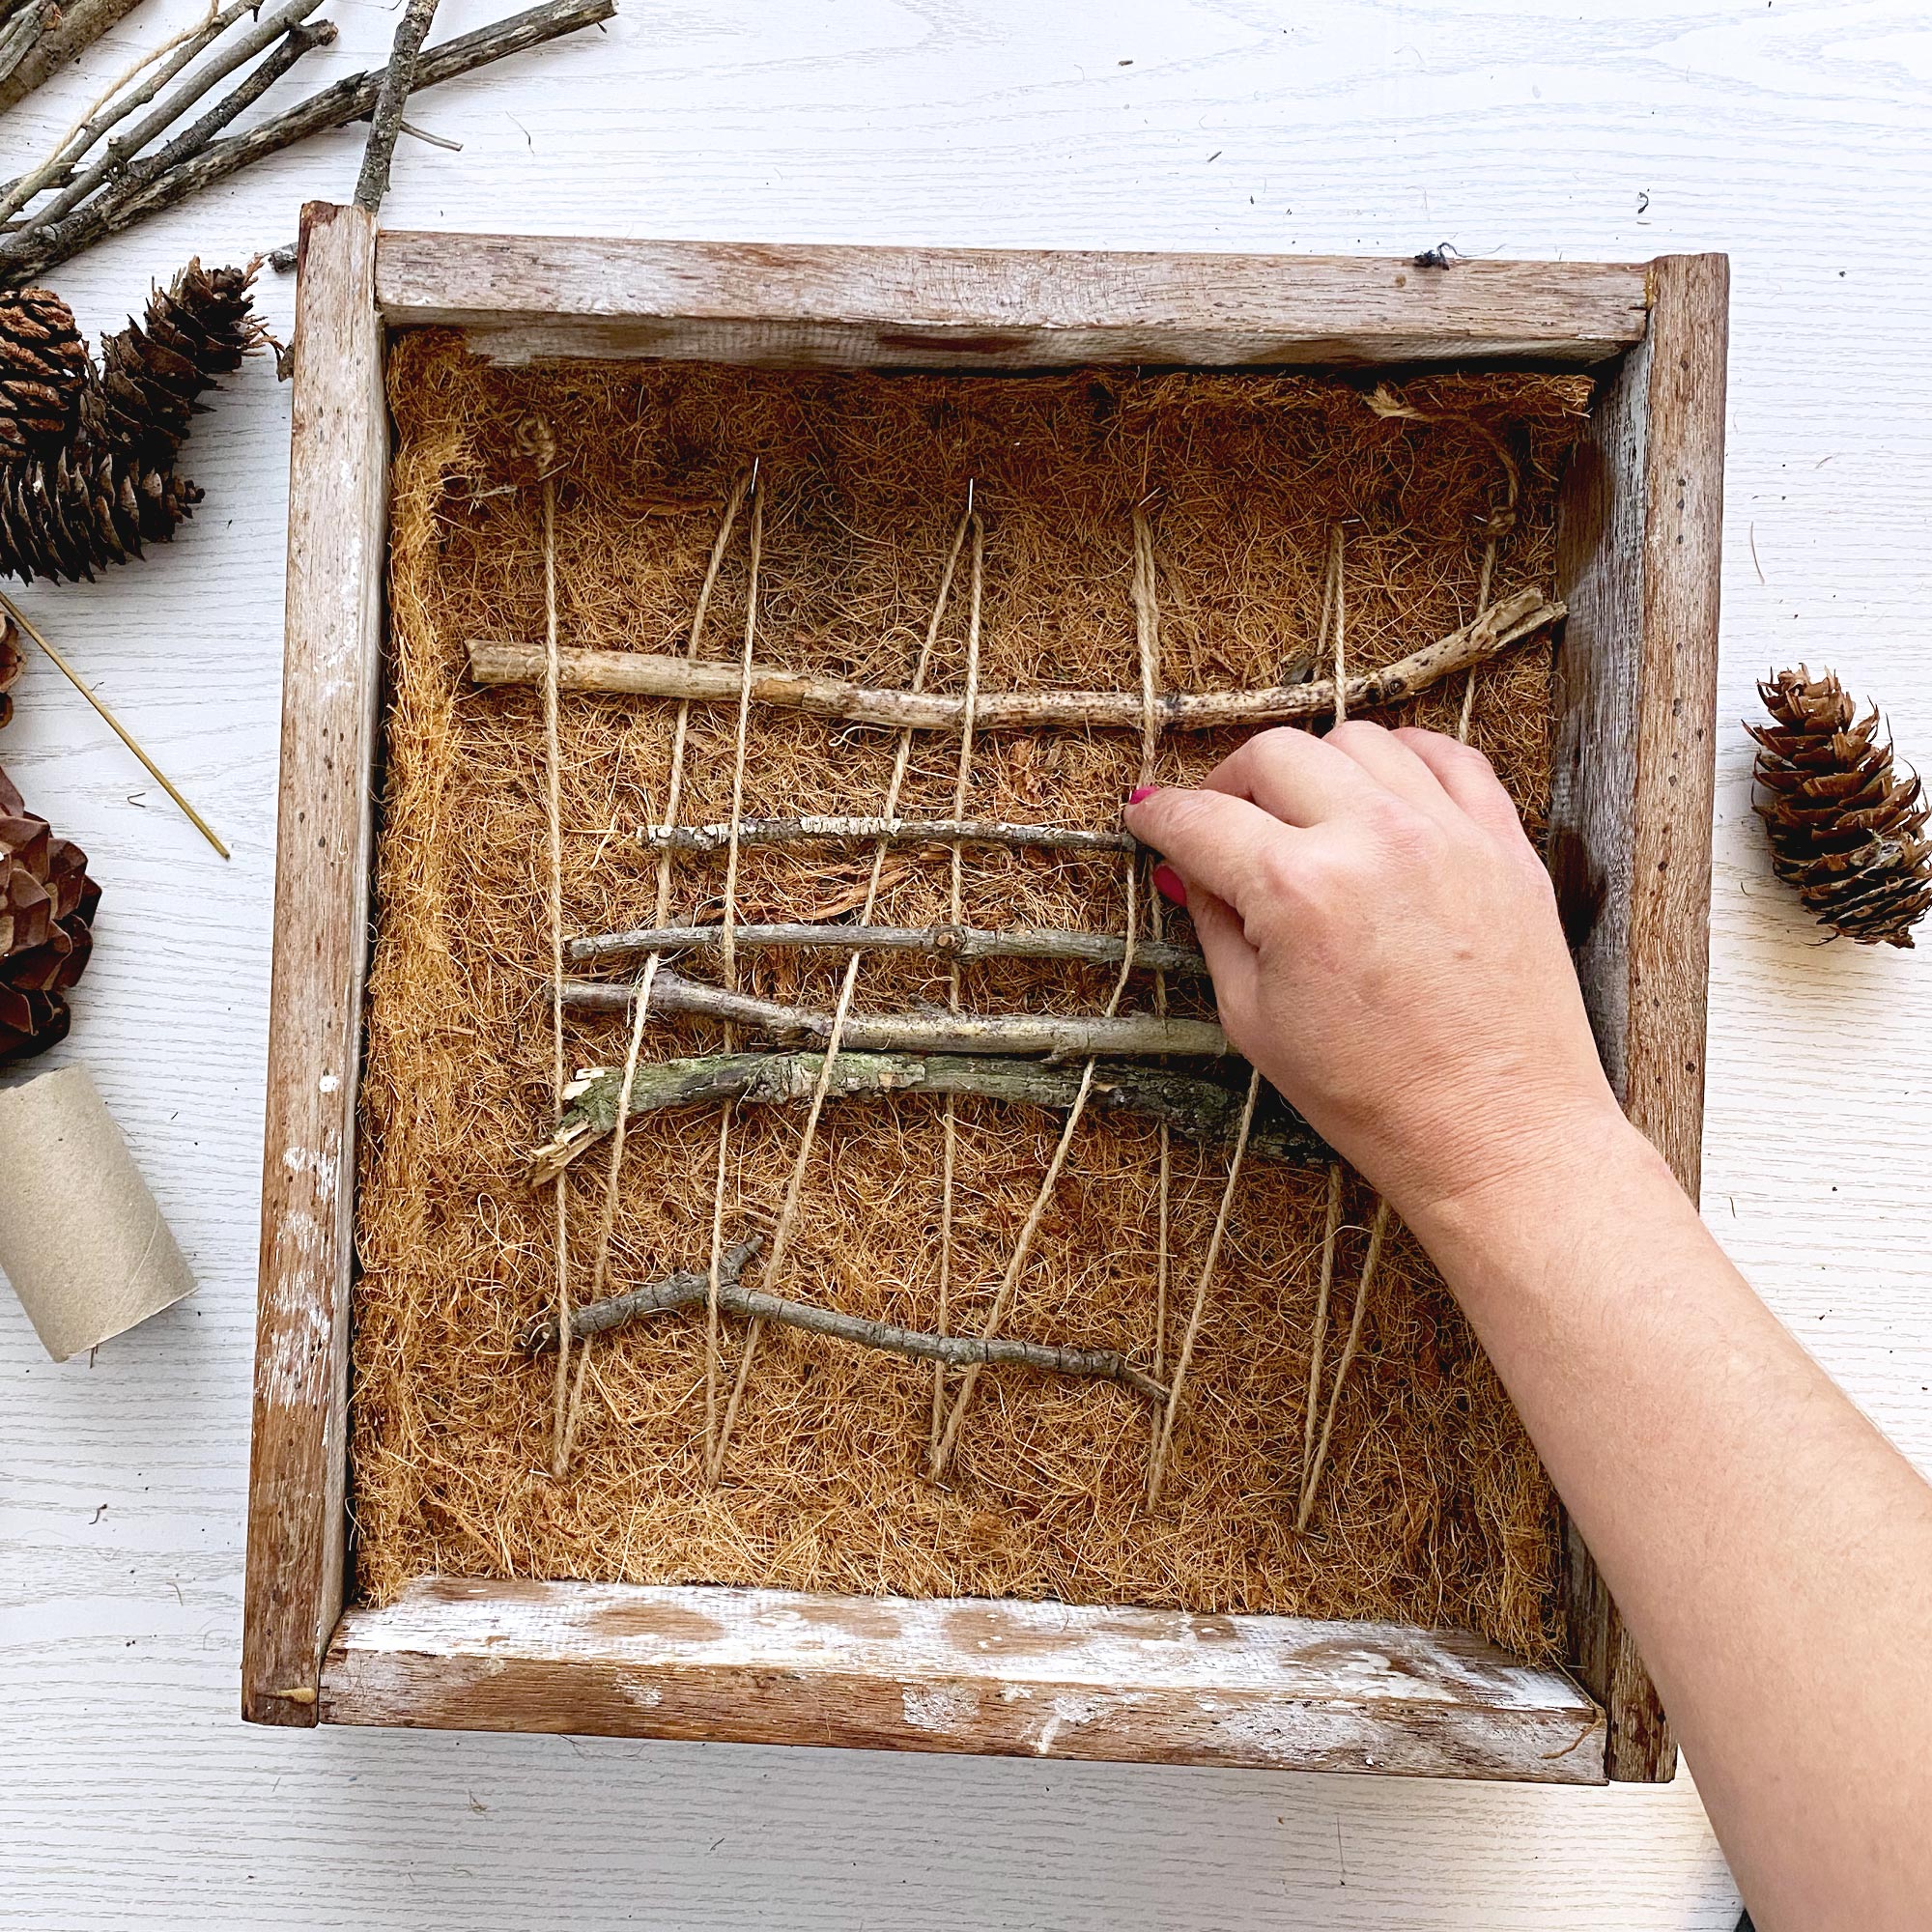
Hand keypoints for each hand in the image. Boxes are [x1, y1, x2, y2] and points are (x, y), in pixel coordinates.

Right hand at [1126, 722, 1630, 1226]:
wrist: (1496, 1134)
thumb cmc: (1370, 1096)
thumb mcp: (1254, 1020)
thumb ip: (1215, 926)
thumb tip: (1189, 868)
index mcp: (1296, 891)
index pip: (1202, 820)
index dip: (1160, 817)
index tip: (1147, 815)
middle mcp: (1371, 839)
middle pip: (1274, 754)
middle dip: (1230, 783)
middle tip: (1222, 822)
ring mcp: (1446, 832)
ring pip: (1358, 740)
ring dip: (1315, 767)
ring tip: (1306, 813)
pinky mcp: (1503, 842)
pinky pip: (1447, 757)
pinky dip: (1402, 760)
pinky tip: (1381, 795)